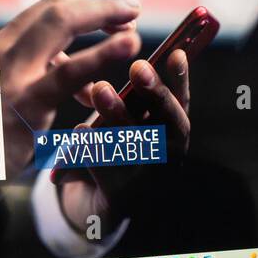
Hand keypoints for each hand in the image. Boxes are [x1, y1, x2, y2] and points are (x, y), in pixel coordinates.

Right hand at [0, 0, 141, 199]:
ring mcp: (7, 72)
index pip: (42, 11)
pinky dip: (103, 52)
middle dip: (98, 5)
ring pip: (61, 22)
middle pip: (54, 7)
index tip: (110, 11)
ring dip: (103, 15)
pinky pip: (69, 72)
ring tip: (134, 31)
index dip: (82, 5)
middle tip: (131, 10)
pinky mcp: (24, 102)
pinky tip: (126, 44)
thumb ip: (32, 78)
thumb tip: (75, 67)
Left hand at [57, 50, 191, 235]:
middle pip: (166, 122)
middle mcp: (166, 156)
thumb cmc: (107, 151)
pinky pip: (106, 171)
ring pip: (134, 144)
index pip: (180, 101)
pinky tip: (80, 132)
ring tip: (100, 88)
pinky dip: (91, 149)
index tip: (175, 53)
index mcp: (169, 132)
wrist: (91, 204)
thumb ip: (104, 94)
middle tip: (138, 67)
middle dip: (154, 93)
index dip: (180, 79)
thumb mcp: (111, 120)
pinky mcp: (121, 200)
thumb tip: (78, 54)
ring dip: (117, 115)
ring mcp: (147, 181)